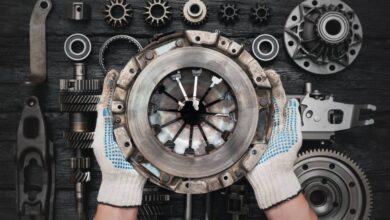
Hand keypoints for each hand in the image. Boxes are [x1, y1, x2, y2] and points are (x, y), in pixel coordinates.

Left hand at [92, 70, 145, 206]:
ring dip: (132, 95)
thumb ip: (102, 121)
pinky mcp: (142, 134)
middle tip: (123, 72)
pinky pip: (143, 118)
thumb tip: (101, 103)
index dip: (110, 86)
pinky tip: (145, 100)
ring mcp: (131, 129)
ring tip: (132, 81)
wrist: (124, 178)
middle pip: (120, 102)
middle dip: (122, 86)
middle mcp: (119, 124)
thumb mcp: (101, 139)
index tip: (112, 74)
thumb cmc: (112, 162)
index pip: (108, 101)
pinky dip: (144, 108)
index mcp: (107, 124)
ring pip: (131, 108)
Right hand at [246, 70, 301, 209]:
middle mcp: (266, 122)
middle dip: (258, 85)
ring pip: (250, 107)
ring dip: (247, 95)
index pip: (277, 98)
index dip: (274, 85)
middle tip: (254, 72)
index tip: (270, 74)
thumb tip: (294, 103)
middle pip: (262, 99)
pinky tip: (233, 101)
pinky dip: (236, 110)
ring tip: (244, 81)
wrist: (269, 175)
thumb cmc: (282, 159)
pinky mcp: (244, 134)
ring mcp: (254, 127)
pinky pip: (239, 119)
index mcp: (279, 121)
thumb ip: (294, 119)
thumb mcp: (294, 137)